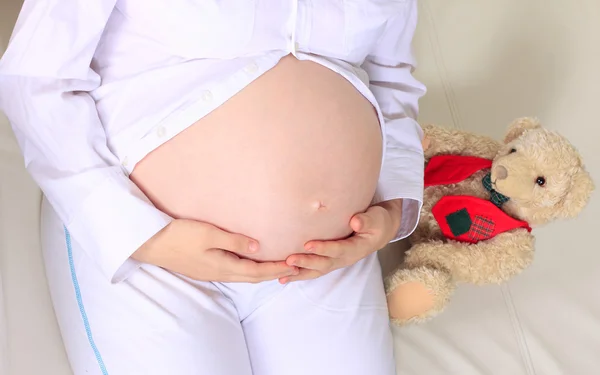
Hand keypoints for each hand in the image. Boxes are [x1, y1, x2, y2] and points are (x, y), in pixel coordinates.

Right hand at [133, 219, 298, 282]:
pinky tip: (250, 262)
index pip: (257, 272)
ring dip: (261, 272)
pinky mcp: (203, 268)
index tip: (293, 264)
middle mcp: (218, 273)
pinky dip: (247, 269)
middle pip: (252, 277)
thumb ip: (235, 241)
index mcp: (222, 267)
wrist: (149, 244)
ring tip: (276, 266)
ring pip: (242, 275)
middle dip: (273, 273)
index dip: (276, 269)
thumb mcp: (209, 234)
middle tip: (292, 267)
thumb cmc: (179, 236)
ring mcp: (210, 272)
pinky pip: (233, 272)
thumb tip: (259, 248)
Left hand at [280, 199, 402, 282]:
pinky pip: (313, 271)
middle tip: (289, 260)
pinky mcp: (329, 261)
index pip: (337, 249)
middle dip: (306, 263)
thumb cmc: (376, 222)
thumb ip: (366, 221)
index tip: (307, 244)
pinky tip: (283, 278)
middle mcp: (345, 259)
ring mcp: (336, 262)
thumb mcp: (376, 219)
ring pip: (317, 271)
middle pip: (324, 264)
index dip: (323, 248)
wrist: (379, 231)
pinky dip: (299, 275)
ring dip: (300, 273)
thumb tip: (356, 222)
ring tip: (282, 274)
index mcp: (356, 248)